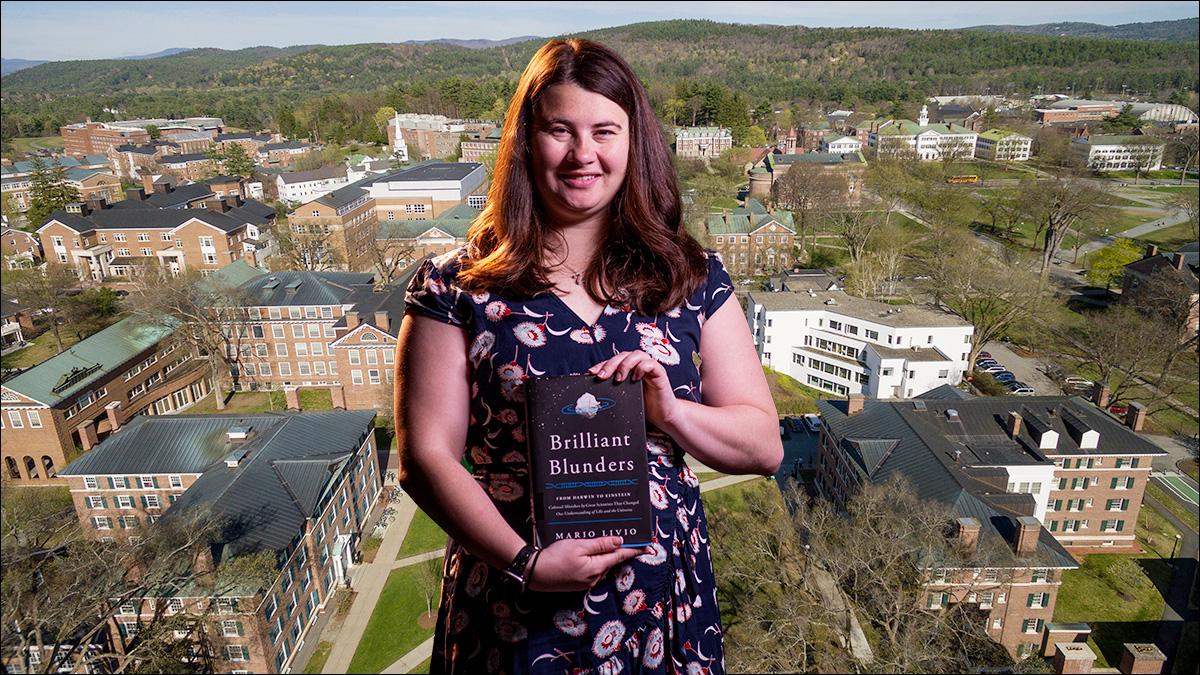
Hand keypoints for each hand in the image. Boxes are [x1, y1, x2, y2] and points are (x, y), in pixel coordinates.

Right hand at [528, 537, 642, 591]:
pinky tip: (588, 553)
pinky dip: (594, 561)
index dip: (633, 550)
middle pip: (611, 561)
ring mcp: (585, 583)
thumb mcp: (578, 545)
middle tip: (625, 537)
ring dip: (604, 555)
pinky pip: (592, 570)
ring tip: (604, 542)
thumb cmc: (555, 556)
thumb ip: (600, 544)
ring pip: (601, 566)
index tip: (647, 546)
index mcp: (596, 568)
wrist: (533, 572)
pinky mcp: (577, 584)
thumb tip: (620, 541)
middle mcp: (594, 578)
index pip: (619, 556)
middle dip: (617, 550)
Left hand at [588, 351, 679, 429]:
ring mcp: (649, 367)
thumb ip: (612, 390)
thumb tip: (590, 393)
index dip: (601, 364)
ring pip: (636, 354)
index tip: (590, 373)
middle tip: (601, 376)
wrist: (662, 416)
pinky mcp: (660, 373)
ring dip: (625, 364)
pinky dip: (642, 367)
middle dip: (610, 364)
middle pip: (622, 355)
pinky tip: (635, 378)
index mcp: (628, 369)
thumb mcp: (623, 397)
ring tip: (618, 378)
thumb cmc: (643, 406)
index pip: (613, 361)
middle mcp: (638, 365)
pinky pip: (651, 363)